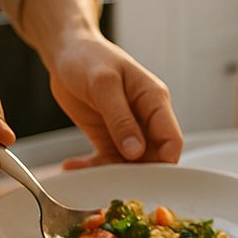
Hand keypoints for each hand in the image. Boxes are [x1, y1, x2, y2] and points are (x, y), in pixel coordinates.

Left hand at [17, 0, 182, 167]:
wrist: (65, 51)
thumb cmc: (88, 57)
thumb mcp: (104, 85)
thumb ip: (121, 118)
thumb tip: (137, 152)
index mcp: (154, 101)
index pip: (172, 140)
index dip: (164, 163)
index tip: (146, 180)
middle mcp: (146, 119)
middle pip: (153, 158)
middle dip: (136, 175)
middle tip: (111, 185)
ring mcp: (128, 130)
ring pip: (130, 165)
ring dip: (109, 174)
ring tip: (84, 174)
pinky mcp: (109, 137)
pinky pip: (107, 160)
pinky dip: (92, 167)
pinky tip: (74, 167)